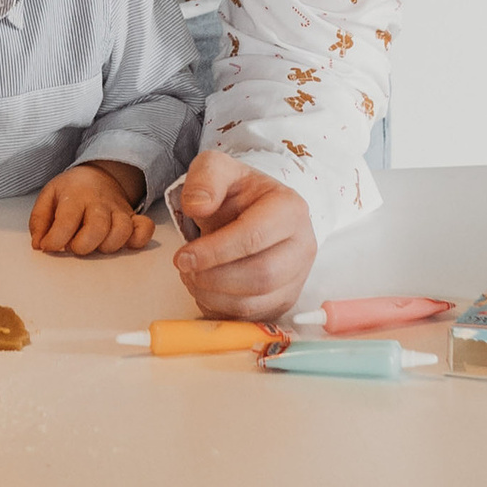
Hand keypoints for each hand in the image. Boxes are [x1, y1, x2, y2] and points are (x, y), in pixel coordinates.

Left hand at [29, 162, 154, 257]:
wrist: (98, 175)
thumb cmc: (71, 191)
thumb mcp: (48, 197)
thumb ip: (40, 221)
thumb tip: (39, 245)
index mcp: (75, 195)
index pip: (66, 222)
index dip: (55, 240)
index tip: (49, 246)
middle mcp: (99, 202)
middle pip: (97, 228)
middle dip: (83, 246)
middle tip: (74, 246)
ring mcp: (119, 210)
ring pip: (122, 231)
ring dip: (108, 245)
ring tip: (96, 244)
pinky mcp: (133, 217)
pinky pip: (145, 228)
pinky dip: (139, 239)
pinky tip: (125, 243)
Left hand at [171, 147, 316, 321]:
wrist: (255, 208)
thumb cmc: (237, 191)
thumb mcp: (217, 168)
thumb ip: (205, 179)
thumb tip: (197, 206)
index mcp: (290, 209)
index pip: (254, 237)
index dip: (215, 252)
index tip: (183, 257)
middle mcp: (303, 246)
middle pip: (261, 276)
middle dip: (214, 278)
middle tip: (185, 270)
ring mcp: (298, 277)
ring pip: (257, 302)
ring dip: (214, 297)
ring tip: (192, 278)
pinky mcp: (285, 300)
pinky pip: (254, 318)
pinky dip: (223, 311)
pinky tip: (206, 291)